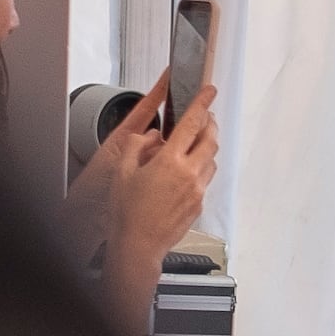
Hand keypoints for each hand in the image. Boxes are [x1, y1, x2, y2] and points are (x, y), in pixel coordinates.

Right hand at [83, 81, 216, 270]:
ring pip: (211, 160)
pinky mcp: (199, 204)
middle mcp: (190, 174)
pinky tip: (187, 170)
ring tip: (195, 143)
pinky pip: (206, 179)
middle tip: (205, 116)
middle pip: (211, 140)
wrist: (139, 245)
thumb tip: (150, 135)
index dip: (203, 103)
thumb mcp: (123, 171)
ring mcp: (197, 190)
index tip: (210, 91)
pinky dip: (201, 168)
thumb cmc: (127, 212)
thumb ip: (137, 146)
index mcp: (170, 161)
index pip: (193, 123)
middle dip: (210, 124)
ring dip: (206, 147)